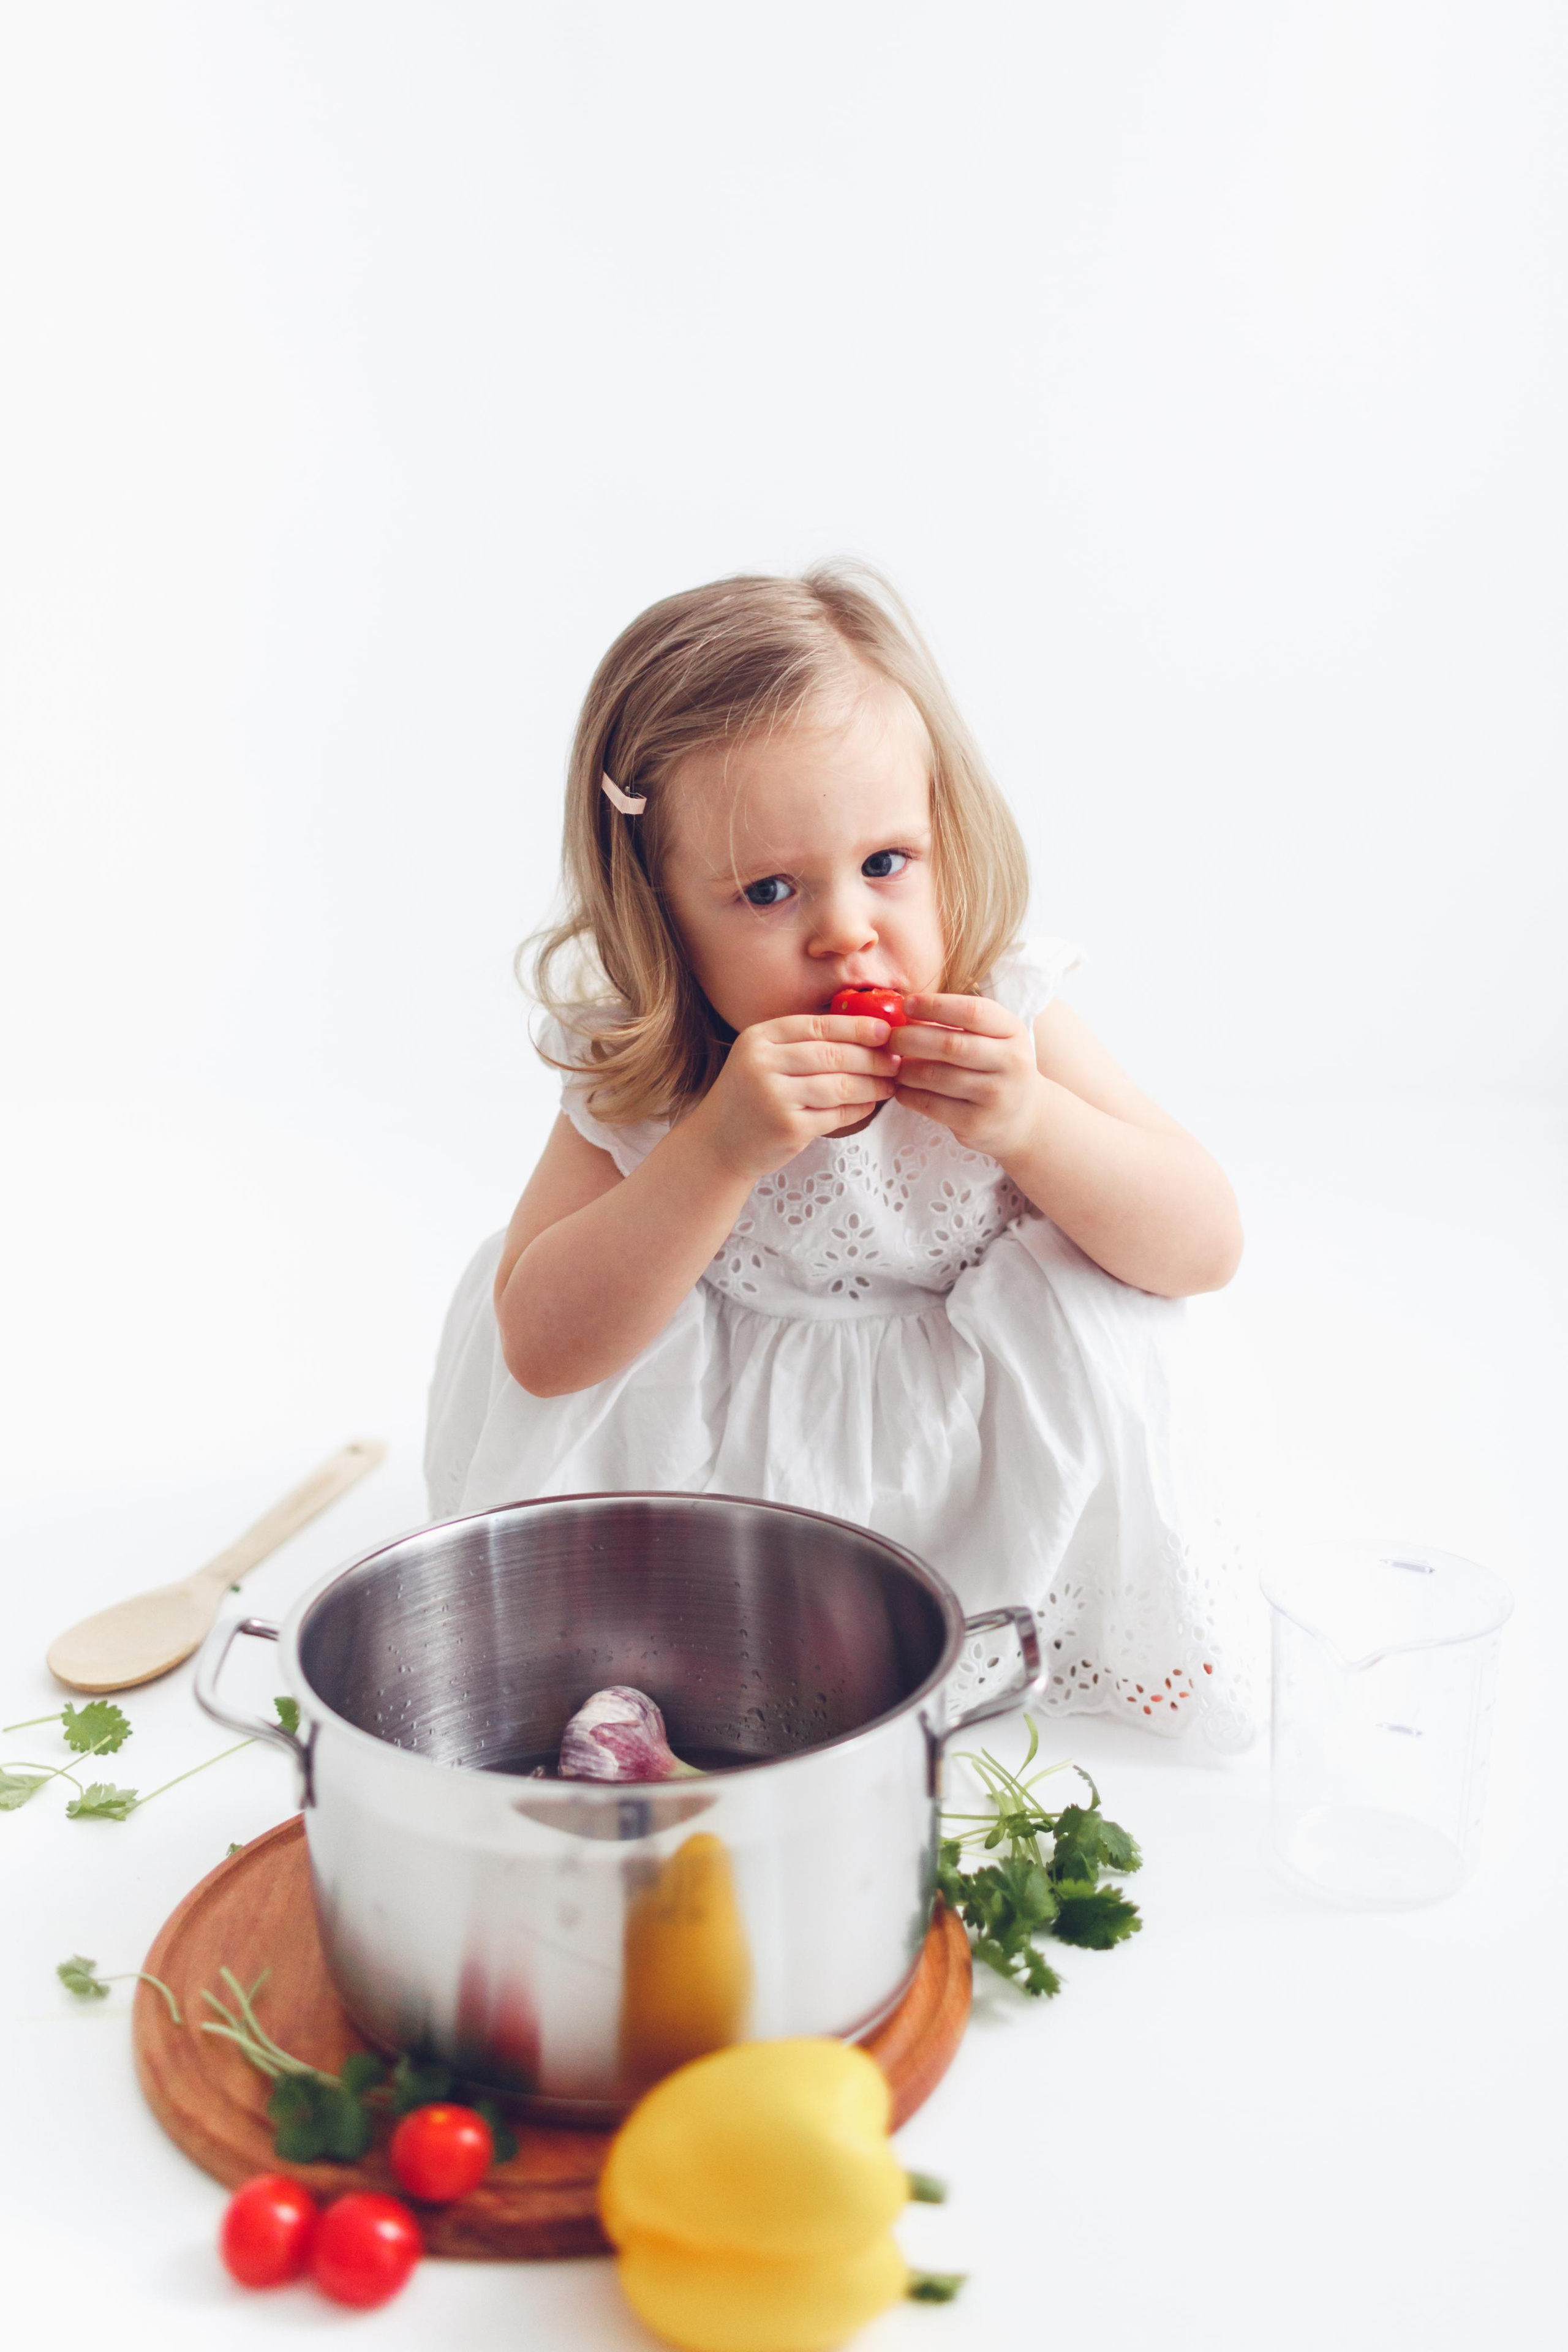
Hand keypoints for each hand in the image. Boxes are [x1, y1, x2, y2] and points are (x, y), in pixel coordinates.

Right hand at [691, 1013, 901, 1182]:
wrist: (718, 1143)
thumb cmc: (750, 1098)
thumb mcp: (763, 1059)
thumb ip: (802, 1044)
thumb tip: (863, 1028)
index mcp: (759, 1038)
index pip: (818, 1025)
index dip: (856, 1026)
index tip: (886, 1030)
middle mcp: (763, 1063)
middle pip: (833, 1054)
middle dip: (872, 1057)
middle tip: (895, 1060)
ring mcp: (775, 1096)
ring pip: (840, 1084)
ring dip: (872, 1084)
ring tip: (889, 1083)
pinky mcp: (788, 1127)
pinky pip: (836, 1113)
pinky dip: (859, 1108)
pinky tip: (870, 1104)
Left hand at [892, 993, 1044, 1160]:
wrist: (1024, 1117)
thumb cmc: (996, 1066)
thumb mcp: (994, 1037)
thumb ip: (960, 1022)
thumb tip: (906, 1011)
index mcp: (1013, 1031)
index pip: (972, 1012)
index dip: (934, 1005)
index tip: (907, 1005)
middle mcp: (1011, 1062)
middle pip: (950, 1045)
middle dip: (910, 1038)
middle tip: (889, 1038)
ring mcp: (995, 1095)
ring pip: (936, 1076)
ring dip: (905, 1069)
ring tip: (894, 1064)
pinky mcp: (976, 1123)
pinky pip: (931, 1104)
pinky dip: (908, 1094)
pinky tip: (901, 1088)